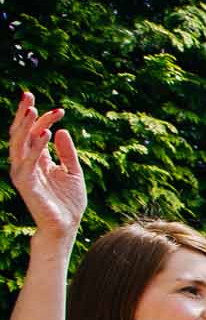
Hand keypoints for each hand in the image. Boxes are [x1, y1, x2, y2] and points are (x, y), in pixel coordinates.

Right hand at [8, 92, 86, 237]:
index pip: (34, 133)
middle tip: (28, 94)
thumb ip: (67, 152)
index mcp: (37, 159)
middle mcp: (26, 163)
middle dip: (23, 113)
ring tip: (32, 109)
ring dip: (24, 125)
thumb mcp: (73, 172)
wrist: (67, 226)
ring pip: (18, 144)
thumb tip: (62, 130)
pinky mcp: (26, 184)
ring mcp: (23, 173)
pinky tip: (44, 133)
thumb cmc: (68, 201)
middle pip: (19, 133)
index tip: (60, 110)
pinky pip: (27, 162)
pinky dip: (35, 147)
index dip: (44, 119)